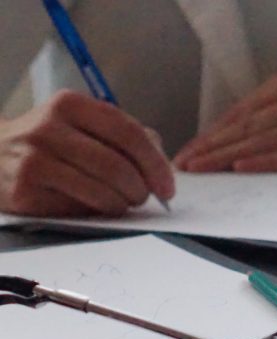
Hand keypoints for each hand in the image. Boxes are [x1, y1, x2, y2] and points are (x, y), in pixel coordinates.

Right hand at [0, 90, 173, 215]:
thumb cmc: (50, 141)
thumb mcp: (83, 124)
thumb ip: (123, 136)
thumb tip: (160, 160)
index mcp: (72, 104)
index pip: (129, 134)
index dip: (155, 164)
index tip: (168, 186)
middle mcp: (50, 128)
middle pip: (117, 166)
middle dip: (141, 189)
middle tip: (146, 198)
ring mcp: (34, 159)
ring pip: (100, 191)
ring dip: (123, 204)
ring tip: (125, 203)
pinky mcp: (25, 191)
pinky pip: (77, 209)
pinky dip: (98, 213)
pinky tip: (100, 208)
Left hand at [174, 70, 276, 171]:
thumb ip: (271, 113)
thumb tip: (233, 139)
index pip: (238, 114)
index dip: (210, 134)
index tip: (188, 151)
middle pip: (244, 127)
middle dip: (210, 147)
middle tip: (184, 165)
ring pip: (262, 140)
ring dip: (227, 156)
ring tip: (201, 169)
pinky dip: (266, 161)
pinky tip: (242, 167)